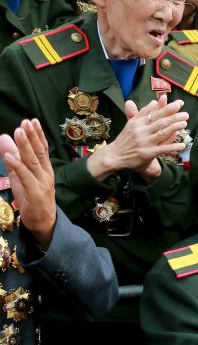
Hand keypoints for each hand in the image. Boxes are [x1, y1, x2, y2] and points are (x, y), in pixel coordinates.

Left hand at [0, 119, 55, 247]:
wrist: (43, 222)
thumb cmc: (32, 199)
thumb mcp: (21, 177)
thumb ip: (13, 160)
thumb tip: (5, 140)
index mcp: (44, 170)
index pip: (42, 149)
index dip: (38, 135)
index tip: (32, 122)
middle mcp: (45, 174)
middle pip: (38, 153)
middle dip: (31, 137)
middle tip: (25, 123)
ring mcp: (41, 183)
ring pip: (32, 162)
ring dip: (25, 146)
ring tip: (18, 132)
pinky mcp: (35, 193)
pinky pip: (25, 177)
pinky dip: (17, 166)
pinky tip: (10, 156)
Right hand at [86, 95, 187, 181]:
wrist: (114, 156)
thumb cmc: (125, 139)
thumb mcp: (131, 123)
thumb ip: (143, 112)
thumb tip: (154, 101)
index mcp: (138, 122)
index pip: (155, 113)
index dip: (167, 108)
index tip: (178, 104)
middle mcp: (141, 131)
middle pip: (160, 122)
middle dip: (174, 117)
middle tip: (186, 114)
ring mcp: (144, 142)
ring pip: (162, 133)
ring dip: (174, 128)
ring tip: (184, 124)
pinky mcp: (147, 153)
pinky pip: (162, 149)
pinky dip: (172, 147)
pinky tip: (182, 145)